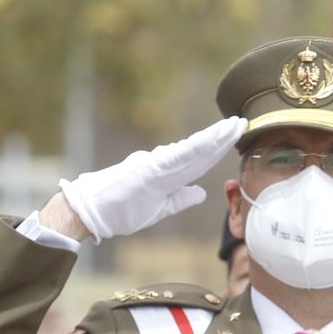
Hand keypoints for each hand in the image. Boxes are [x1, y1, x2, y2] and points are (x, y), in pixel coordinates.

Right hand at [57, 117, 247, 242]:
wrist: (89, 212)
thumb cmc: (120, 210)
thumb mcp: (159, 209)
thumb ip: (180, 198)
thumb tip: (202, 192)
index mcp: (167, 174)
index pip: (200, 161)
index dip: (219, 149)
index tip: (236, 136)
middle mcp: (163, 164)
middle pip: (200, 151)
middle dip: (223, 137)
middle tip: (243, 121)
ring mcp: (156, 166)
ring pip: (192, 151)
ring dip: (214, 138)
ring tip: (234, 125)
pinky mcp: (148, 171)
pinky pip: (176, 158)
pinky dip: (195, 148)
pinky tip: (210, 140)